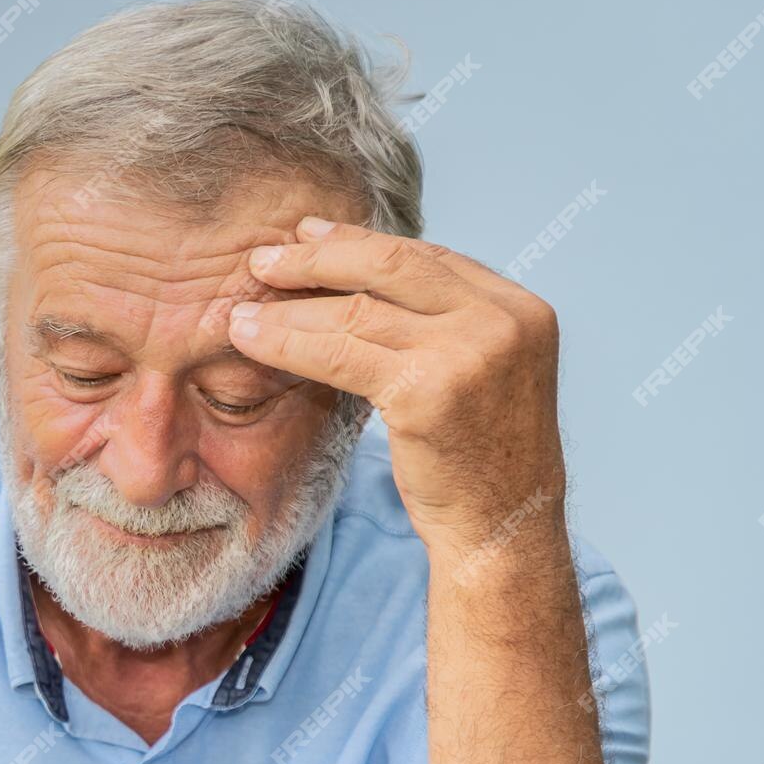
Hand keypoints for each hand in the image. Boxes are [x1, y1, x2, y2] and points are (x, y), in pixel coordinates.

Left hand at [227, 216, 567, 567]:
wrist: (500, 528)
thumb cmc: (481, 462)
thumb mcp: (483, 377)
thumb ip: (444, 326)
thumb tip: (369, 281)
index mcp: (520, 310)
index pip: (429, 256)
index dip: (362, 242)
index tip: (311, 235)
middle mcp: (501, 321)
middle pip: (392, 265)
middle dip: (319, 257)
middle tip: (264, 258)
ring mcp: (468, 353)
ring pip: (358, 311)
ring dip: (290, 307)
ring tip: (242, 308)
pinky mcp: (427, 391)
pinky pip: (340, 354)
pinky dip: (289, 343)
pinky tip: (252, 341)